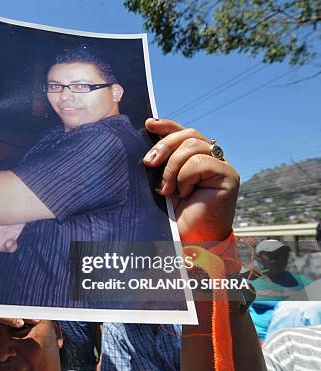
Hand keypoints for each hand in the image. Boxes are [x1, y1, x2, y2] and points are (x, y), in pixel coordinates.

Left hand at [143, 119, 238, 242]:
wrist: (186, 240)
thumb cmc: (171, 215)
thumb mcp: (160, 182)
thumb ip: (160, 161)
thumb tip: (146, 135)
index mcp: (194, 158)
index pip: (183, 133)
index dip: (167, 126)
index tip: (148, 124)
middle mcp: (211, 159)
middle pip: (188, 135)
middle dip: (164, 146)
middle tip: (148, 163)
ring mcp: (222, 166)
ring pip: (193, 145)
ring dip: (172, 167)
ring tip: (166, 190)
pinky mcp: (229, 176)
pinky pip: (201, 161)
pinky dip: (186, 176)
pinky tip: (184, 193)